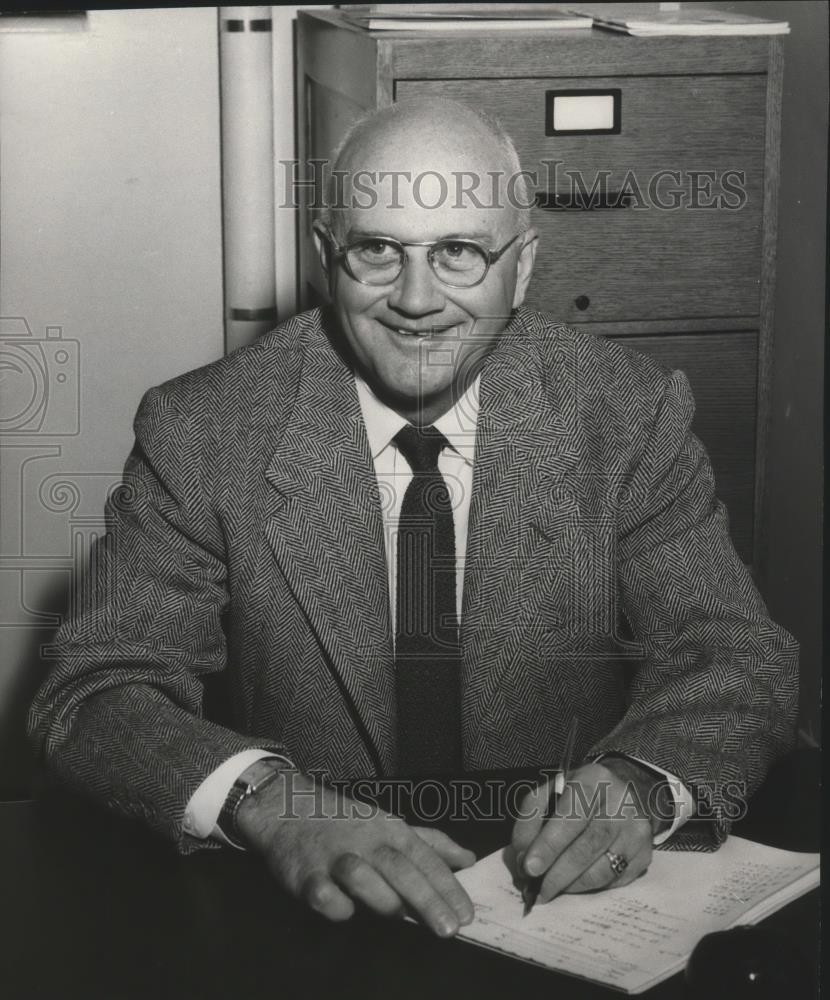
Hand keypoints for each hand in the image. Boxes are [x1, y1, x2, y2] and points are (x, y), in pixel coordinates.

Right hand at [236, 769, 475, 935]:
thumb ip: (430, 843)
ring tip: (400, 916)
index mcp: (389, 829)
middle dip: (427, 899)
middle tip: (449, 929)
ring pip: (362, 875)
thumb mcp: (390, 825)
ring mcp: (334, 857)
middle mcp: (365, 841)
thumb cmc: (347, 822)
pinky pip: (322, 893)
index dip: (447, 886)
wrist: (287, 808)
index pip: (424, 858)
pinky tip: (346, 912)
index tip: (466, 914)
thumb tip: (468, 859)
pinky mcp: (305, 874)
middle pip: (400, 868)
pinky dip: (336, 904)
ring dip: (382, 896)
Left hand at [511, 759, 663, 903]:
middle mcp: (621, 803)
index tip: (529, 868)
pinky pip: (614, 881)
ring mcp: (637, 831)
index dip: (549, 845)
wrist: (622, 794)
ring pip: (601, 869)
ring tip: (550, 889)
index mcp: (593, 780)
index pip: (570, 816)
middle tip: (536, 890)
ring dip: (571, 885)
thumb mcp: (549, 794)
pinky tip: (573, 885)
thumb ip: (530, 821)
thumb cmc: (578, 796)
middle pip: (587, 846)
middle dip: (556, 873)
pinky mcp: (645, 855)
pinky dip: (589, 888)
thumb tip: (523, 859)